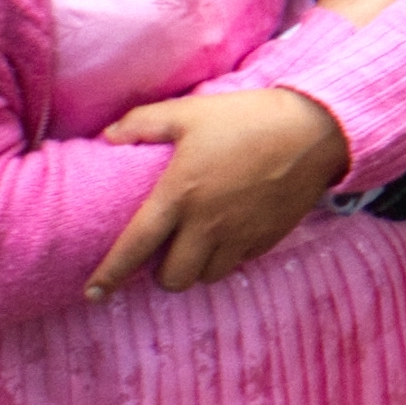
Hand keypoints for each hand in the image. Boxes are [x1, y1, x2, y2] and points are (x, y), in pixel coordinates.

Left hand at [86, 87, 349, 298]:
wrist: (313, 130)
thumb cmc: (246, 118)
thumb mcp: (189, 112)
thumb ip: (142, 124)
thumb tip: (108, 138)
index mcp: (179, 196)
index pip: (134, 247)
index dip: (109, 275)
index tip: (92, 293)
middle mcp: (206, 226)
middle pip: (173, 279)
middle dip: (162, 273)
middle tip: (163, 252)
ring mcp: (239, 237)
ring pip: (206, 277)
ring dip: (195, 268)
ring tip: (196, 244)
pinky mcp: (266, 240)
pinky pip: (237, 263)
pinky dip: (226, 256)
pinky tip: (228, 232)